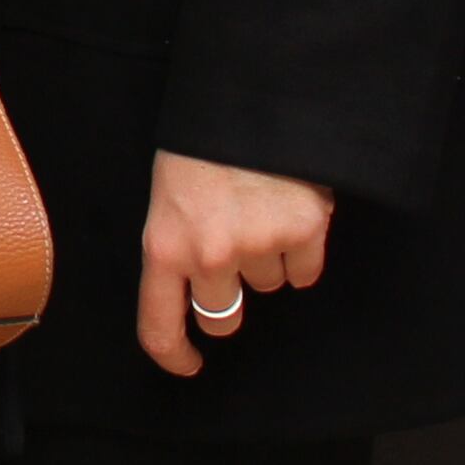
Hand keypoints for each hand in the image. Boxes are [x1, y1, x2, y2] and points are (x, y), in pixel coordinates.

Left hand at [137, 149, 335, 377]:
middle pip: (224, 317)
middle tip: (232, 254)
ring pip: (268, 286)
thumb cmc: (201, 146)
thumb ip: (178, 246)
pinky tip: (290, 213)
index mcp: (164, 245)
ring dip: (267, 260)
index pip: (159, 326)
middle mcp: (209, 255)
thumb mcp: (168, 197)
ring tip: (258, 209)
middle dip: (230, 298)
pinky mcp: (302, 233)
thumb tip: (195, 295)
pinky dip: (302, 251)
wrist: (249, 98)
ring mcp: (258, 246)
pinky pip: (305, 271)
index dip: (175, 355)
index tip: (189, 366)